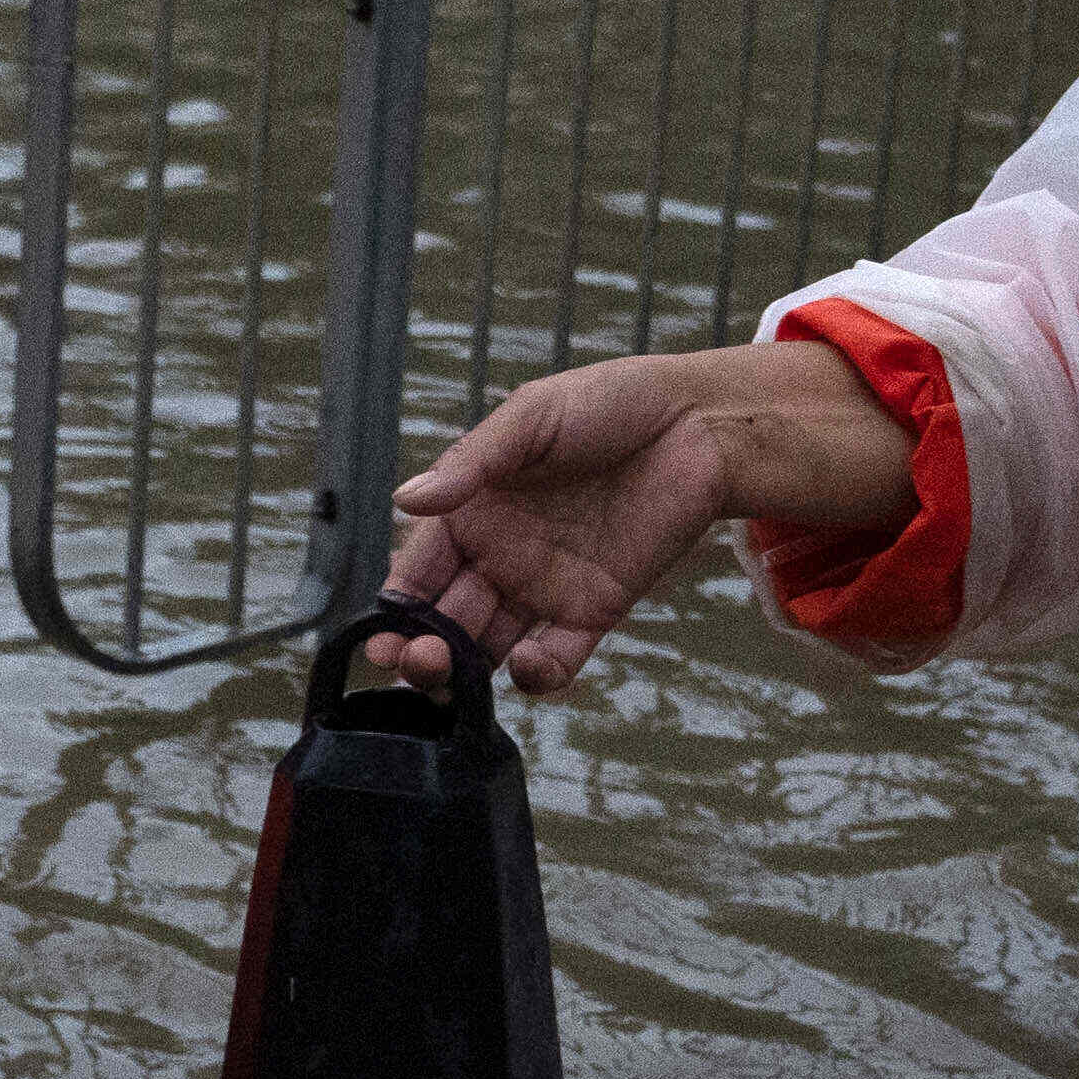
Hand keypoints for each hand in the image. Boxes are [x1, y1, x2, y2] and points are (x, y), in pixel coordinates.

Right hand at [381, 342, 921, 690]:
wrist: (696, 424)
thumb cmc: (609, 404)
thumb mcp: (532, 420)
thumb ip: (472, 464)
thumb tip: (404, 501)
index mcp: (472, 511)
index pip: (419, 572)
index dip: (397, 608)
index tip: (382, 634)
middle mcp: (500, 557)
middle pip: (446, 621)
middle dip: (422, 650)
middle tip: (415, 662)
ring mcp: (544, 588)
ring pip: (490, 646)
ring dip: (465, 670)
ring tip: (451, 673)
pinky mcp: (593, 610)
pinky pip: (556, 656)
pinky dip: (535, 674)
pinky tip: (524, 664)